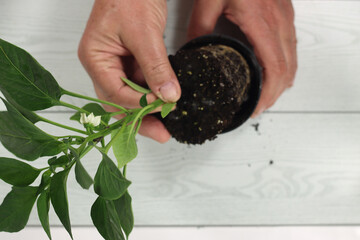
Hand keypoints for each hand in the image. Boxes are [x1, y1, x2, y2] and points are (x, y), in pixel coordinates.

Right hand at [78, 0, 180, 142]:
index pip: (115, 93)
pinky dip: (153, 94)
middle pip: (118, 102)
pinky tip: (166, 102)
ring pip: (130, 96)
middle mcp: (102, 66)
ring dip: (148, 109)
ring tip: (167, 123)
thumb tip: (168, 96)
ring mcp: (116, 65)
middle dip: (140, 120)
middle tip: (162, 134)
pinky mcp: (130, 62)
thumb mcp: (145, 34)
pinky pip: (140, 85)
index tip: (163, 107)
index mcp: (96, 59)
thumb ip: (156, 67)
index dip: (139, 104)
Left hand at [187, 0, 296, 116]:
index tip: (254, 108)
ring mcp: (285, 18)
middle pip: (287, 70)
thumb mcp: (208, 1)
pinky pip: (291, 47)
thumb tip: (191, 53)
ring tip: (264, 96)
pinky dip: (284, 65)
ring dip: (281, 82)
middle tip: (256, 108)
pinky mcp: (285, 14)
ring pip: (293, 60)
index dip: (267, 94)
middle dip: (274, 94)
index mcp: (261, 23)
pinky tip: (271, 71)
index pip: (274, 69)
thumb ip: (199, 29)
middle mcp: (279, 23)